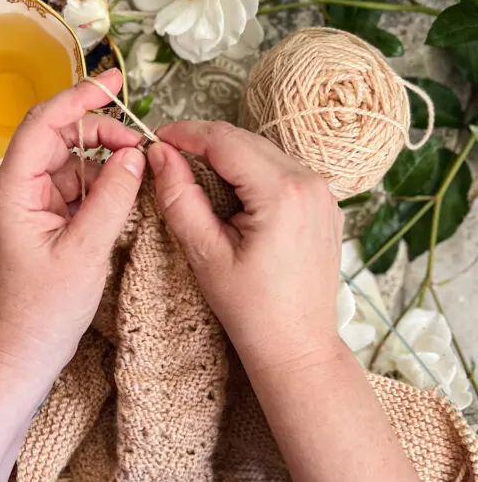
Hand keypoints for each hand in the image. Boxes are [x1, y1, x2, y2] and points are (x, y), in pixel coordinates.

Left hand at [0, 69, 144, 392]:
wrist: (21, 353)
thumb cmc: (44, 310)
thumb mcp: (85, 251)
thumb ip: (112, 198)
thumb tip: (135, 155)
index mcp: (14, 190)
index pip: (45, 124)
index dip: (80, 97)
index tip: (115, 81)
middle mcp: (17, 190)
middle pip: (58, 138)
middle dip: (100, 132)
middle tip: (140, 143)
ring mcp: (30, 206)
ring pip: (70, 164)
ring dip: (103, 161)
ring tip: (139, 170)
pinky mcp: (43, 222)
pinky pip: (74, 189)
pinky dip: (99, 185)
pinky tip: (124, 191)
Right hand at [148, 121, 343, 373]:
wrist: (298, 346)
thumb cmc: (252, 310)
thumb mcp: (206, 254)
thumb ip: (180, 198)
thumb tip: (160, 155)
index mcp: (282, 192)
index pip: (226, 140)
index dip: (186, 134)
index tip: (156, 139)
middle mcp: (311, 183)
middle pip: (246, 142)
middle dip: (205, 144)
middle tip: (167, 157)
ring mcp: (324, 193)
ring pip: (265, 154)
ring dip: (229, 158)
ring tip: (194, 176)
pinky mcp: (326, 206)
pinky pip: (283, 173)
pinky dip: (253, 174)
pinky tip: (230, 195)